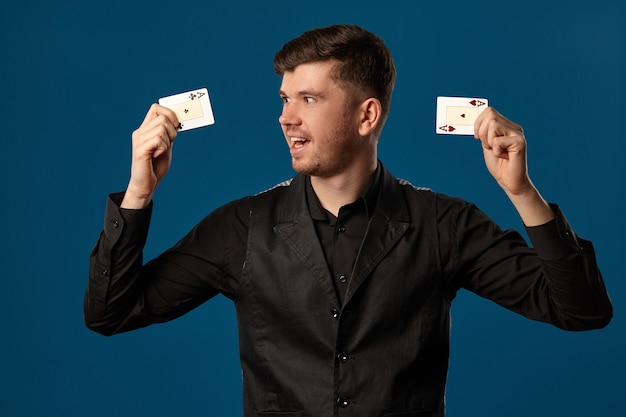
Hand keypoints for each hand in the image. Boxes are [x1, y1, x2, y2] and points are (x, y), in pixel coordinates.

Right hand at [121, 104, 178, 208]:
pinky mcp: (140, 149)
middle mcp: (140, 132)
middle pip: (162, 118)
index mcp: (145, 129)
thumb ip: (169, 133)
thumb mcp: (166, 145)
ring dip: (167, 142)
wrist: (147, 184)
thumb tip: (178, 120)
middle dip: (172, 131)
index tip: (176, 126)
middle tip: (168, 144)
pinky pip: (158, 140)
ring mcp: (138, 140)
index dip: (169, 113)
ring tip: (160, 152)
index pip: (156, 108)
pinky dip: (163, 149)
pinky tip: (156, 156)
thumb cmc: (156, 166)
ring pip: (161, 128)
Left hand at [474, 107, 553, 225]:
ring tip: (498, 152)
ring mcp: (518, 134)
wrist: (508, 180)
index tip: (477, 137)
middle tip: (490, 146)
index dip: (478, 122)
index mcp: (506, 126)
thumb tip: (472, 118)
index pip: (489, 111)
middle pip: (490, 116)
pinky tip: (504, 157)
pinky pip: (497, 141)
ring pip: (493, 125)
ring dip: (489, 142)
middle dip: (483, 133)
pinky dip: (496, 151)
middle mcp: (514, 127)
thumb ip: (483, 131)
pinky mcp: (520, 142)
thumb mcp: (487, 144)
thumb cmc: (498, 164)